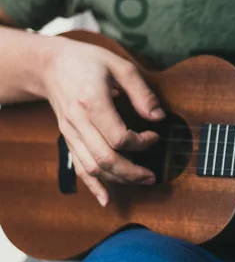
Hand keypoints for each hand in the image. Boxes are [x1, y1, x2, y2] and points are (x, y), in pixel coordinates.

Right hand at [41, 36, 164, 206]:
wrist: (50, 65)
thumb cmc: (88, 62)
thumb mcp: (120, 66)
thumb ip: (142, 92)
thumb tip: (158, 117)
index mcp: (92, 102)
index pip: (117, 137)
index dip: (141, 143)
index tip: (155, 136)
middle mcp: (78, 122)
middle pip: (104, 159)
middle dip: (132, 172)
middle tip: (153, 175)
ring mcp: (70, 133)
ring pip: (92, 168)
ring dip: (119, 180)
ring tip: (142, 180)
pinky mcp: (68, 139)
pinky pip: (79, 167)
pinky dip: (93, 186)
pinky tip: (106, 199)